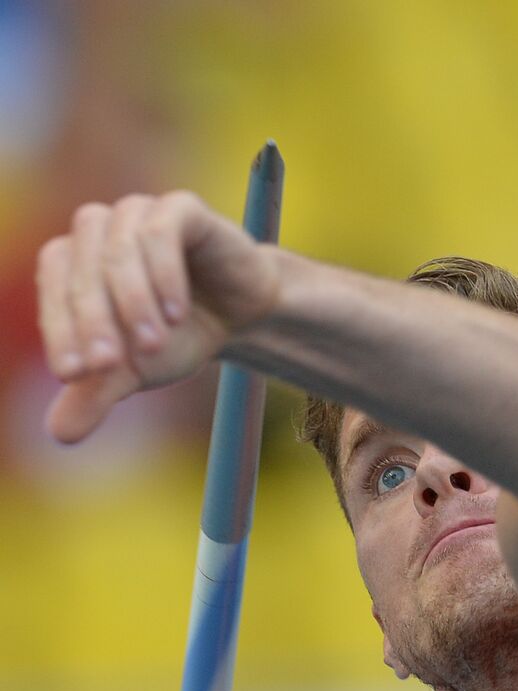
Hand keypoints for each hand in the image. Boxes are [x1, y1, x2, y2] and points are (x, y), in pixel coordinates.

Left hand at [36, 191, 279, 442]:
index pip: (55, 289)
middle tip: (110, 366)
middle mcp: (100, 231)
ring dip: (132, 299)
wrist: (241, 314)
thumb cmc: (179, 337)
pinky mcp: (181, 208)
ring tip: (155, 345)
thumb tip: (59, 435)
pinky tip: (177, 312)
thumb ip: (97, 394)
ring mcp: (139, 213)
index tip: (73, 376)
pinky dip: (164, 272)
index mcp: (76, 263)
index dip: (59, 331)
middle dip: (93, 321)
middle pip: (81, 266)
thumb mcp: (136, 371)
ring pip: (117, 247)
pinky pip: (161, 229)